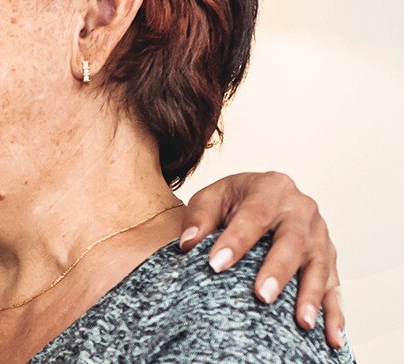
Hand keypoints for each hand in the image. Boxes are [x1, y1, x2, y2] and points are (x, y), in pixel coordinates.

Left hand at [178, 171, 344, 349]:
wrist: (263, 194)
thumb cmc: (235, 199)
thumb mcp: (212, 197)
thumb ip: (199, 218)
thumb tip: (188, 243)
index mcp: (272, 188)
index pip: (253, 216)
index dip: (235, 241)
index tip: (215, 264)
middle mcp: (301, 210)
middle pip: (293, 242)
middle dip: (278, 271)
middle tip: (262, 297)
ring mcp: (320, 235)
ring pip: (319, 267)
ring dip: (311, 296)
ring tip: (303, 323)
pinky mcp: (329, 258)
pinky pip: (335, 287)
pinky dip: (334, 313)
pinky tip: (332, 336)